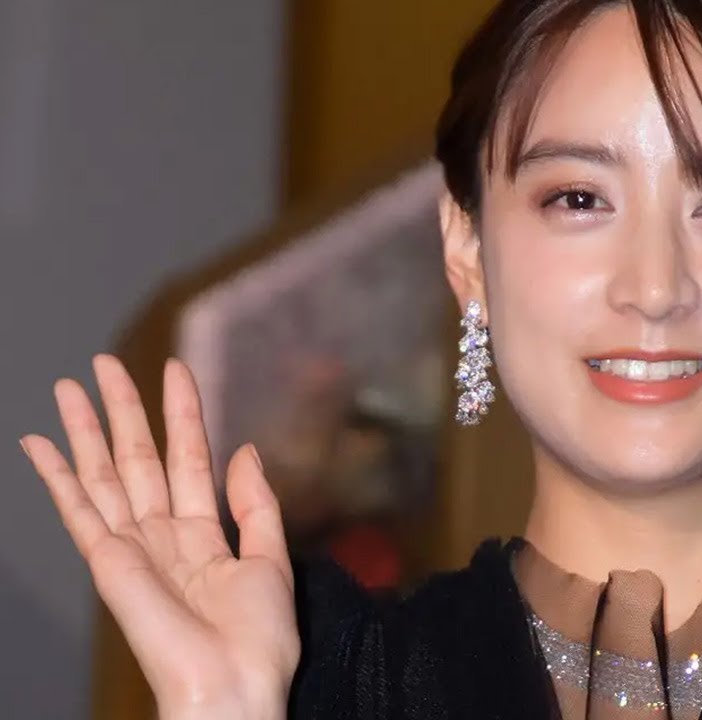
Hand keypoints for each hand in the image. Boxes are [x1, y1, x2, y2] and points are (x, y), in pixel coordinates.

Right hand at [20, 355, 298, 718]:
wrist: (233, 685)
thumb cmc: (258, 640)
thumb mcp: (271, 559)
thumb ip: (255, 504)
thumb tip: (245, 450)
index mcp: (204, 538)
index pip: (189, 461)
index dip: (182, 416)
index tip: (176, 370)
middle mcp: (163, 537)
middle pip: (138, 461)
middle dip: (123, 411)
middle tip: (105, 364)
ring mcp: (133, 547)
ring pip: (104, 475)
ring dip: (87, 430)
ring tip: (71, 384)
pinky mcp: (109, 562)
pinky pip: (79, 510)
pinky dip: (57, 476)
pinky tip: (40, 443)